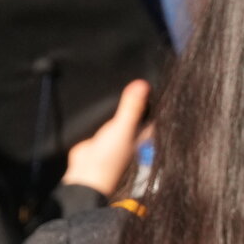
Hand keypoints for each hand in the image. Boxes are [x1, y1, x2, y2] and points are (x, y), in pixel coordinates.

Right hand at [61, 80, 149, 196]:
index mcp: (145, 133)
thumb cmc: (110, 157)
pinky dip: (107, 107)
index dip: (156, 96)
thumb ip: (132, 107)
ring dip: (122, 100)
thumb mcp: (123, 128)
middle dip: (138, 95)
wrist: (85, 174)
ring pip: (123, 111)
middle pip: (139, 109)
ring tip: (122, 73)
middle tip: (137, 70)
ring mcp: (119, 132)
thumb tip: (143, 84)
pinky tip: (103, 90)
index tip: (158, 76)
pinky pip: (108, 116)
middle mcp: (134, 132)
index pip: (155, 111)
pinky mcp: (103, 132)